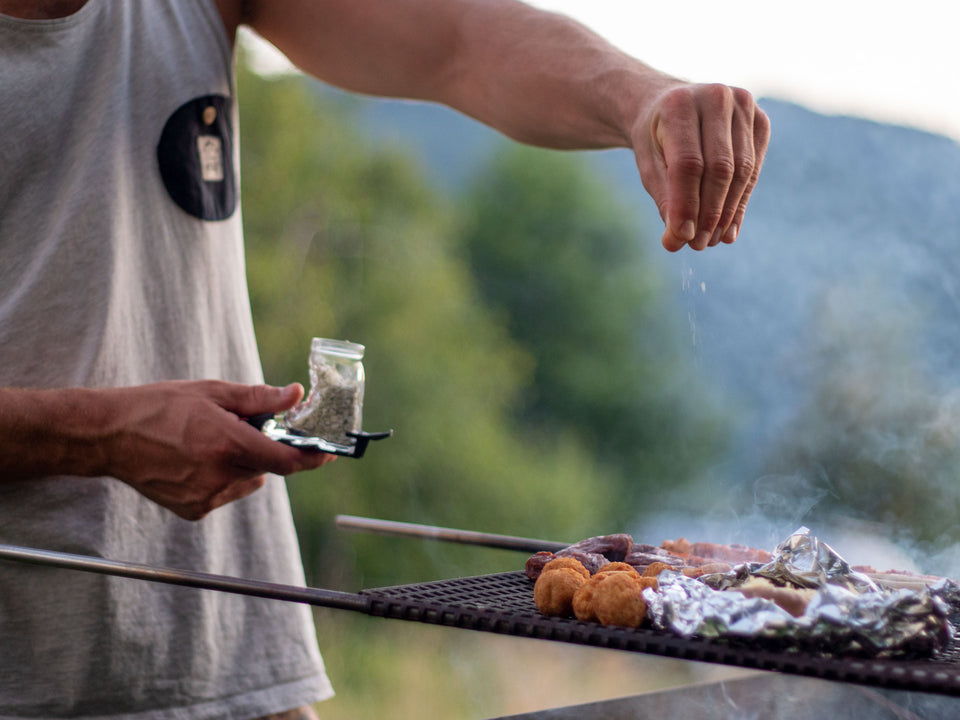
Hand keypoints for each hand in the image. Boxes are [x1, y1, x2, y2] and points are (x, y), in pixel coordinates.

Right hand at [102, 380, 334, 519]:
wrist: (109, 437)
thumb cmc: (159, 407)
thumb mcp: (213, 392)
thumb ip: (259, 398)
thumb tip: (295, 395)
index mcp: (228, 443)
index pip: (287, 460)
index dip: (312, 457)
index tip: (328, 453)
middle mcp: (220, 475)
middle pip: (267, 467)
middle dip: (266, 449)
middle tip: (244, 428)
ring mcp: (207, 497)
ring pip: (247, 481)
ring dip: (243, 464)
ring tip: (210, 442)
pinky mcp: (194, 510)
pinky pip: (226, 493)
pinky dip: (222, 478)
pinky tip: (196, 460)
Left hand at [633, 82, 769, 251]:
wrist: (670, 103)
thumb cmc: (655, 138)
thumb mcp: (648, 165)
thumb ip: (664, 199)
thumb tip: (677, 242)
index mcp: (679, 104)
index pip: (688, 164)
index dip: (686, 204)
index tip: (682, 238)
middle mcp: (715, 97)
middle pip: (720, 169)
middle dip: (710, 213)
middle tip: (698, 245)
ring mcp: (743, 105)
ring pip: (742, 171)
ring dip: (727, 212)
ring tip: (710, 241)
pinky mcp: (761, 120)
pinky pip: (754, 168)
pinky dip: (741, 201)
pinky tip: (728, 228)